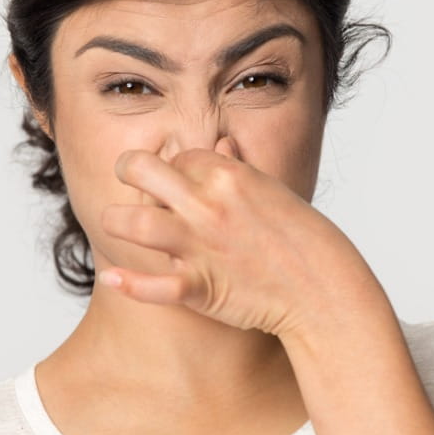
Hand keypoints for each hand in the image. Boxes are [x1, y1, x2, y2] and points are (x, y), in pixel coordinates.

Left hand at [98, 136, 380, 339]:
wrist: (322, 288)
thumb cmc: (299, 238)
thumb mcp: (270, 192)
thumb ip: (237, 169)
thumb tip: (220, 146)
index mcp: (227, 175)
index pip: (176, 156)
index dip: (172, 169)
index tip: (177, 185)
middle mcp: (208, 205)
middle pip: (140, 170)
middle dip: (126, 171)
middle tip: (127, 182)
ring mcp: (201, 246)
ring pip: (135, 224)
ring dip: (116, 222)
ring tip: (118, 225)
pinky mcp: (201, 287)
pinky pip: (154, 285)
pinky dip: (128, 283)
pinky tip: (111, 276)